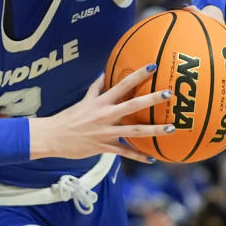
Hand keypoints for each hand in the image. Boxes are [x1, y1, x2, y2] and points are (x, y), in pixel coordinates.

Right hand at [28, 64, 174, 163]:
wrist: (53, 137)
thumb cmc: (68, 117)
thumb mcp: (82, 100)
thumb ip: (95, 88)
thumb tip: (103, 73)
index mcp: (101, 102)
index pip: (122, 85)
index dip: (137, 75)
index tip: (152, 67)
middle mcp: (105, 115)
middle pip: (132, 106)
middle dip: (151, 99)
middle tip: (168, 93)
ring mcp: (106, 132)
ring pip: (134, 131)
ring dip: (154, 130)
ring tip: (172, 128)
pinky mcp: (104, 147)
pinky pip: (125, 153)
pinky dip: (138, 156)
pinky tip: (152, 158)